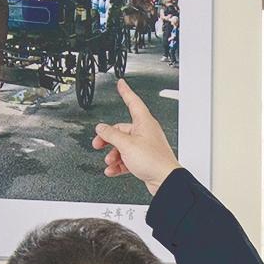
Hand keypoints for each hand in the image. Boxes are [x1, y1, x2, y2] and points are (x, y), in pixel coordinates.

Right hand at [93, 79, 181, 195]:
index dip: (125, 92)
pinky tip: (113, 170)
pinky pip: (127, 159)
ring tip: (109, 162)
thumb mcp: (126, 145)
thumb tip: (101, 128)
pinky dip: (119, 164)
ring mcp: (145, 146)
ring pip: (123, 146)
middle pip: (121, 130)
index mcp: (144, 122)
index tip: (121, 84)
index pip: (133, 101)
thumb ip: (111, 135)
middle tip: (98, 145)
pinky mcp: (144, 159)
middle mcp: (145, 132)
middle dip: (108, 139)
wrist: (165, 180)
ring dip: (113, 154)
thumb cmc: (153, 160)